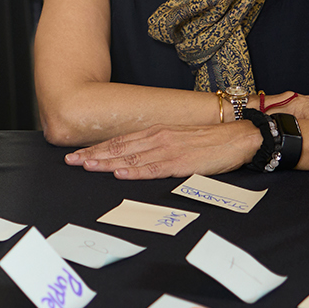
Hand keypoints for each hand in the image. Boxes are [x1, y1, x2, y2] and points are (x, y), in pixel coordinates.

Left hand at [66, 121, 263, 178]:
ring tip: (86, 167)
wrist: (238, 138)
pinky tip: (120, 174)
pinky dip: (135, 172)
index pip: (119, 141)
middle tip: (70, 161)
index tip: (76, 154)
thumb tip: (132, 159)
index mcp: (155, 133)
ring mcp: (168, 150)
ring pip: (131, 158)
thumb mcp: (176, 139)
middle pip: (118, 148)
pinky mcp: (181, 162)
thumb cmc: (207, 141)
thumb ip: (155, 147)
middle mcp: (157, 138)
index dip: (96, 149)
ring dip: (106, 163)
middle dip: (93, 155)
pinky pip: (153, 169)